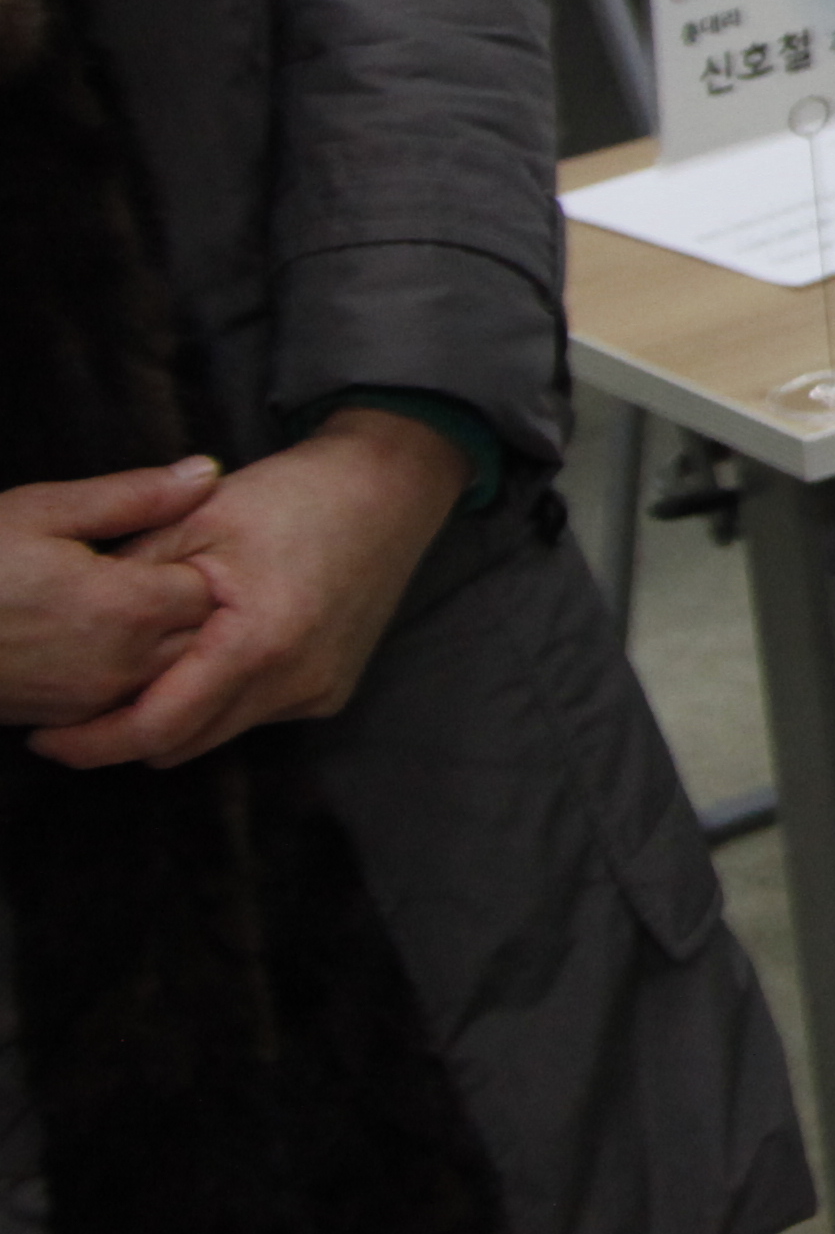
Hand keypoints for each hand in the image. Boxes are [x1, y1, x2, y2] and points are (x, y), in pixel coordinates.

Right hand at [0, 462, 227, 726]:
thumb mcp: (44, 511)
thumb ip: (134, 496)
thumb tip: (208, 472)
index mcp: (126, 605)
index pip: (213, 588)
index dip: (201, 562)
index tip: (174, 544)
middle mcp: (122, 662)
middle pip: (202, 637)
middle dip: (194, 607)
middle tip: (159, 572)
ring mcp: (95, 698)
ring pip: (171, 674)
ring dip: (167, 643)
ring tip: (129, 605)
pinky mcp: (68, 719)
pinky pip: (130, 700)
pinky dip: (132, 674)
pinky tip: (99, 642)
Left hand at [40, 410, 467, 770]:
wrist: (389, 488)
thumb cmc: (291, 495)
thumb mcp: (192, 522)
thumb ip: (128, 584)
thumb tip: (66, 639)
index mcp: (258, 642)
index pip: (157, 727)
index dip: (92, 742)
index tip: (45, 737)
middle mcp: (297, 682)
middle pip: (182, 745)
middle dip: (121, 736)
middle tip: (75, 711)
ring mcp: (319, 692)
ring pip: (215, 736)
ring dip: (170, 719)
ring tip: (135, 679)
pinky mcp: (331, 693)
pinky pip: (251, 717)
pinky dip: (215, 703)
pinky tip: (204, 659)